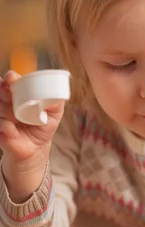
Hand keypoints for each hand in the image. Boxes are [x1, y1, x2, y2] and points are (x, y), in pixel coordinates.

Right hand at [0, 71, 64, 201]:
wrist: (36, 148)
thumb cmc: (44, 125)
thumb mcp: (55, 112)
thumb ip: (56, 101)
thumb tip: (57, 92)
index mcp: (21, 94)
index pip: (11, 81)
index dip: (11, 78)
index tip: (12, 78)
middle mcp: (8, 102)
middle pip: (0, 90)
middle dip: (3, 91)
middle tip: (10, 95)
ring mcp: (1, 115)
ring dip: (7, 111)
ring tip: (18, 118)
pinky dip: (6, 127)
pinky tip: (15, 132)